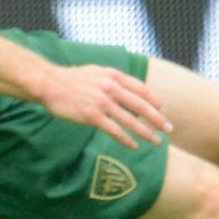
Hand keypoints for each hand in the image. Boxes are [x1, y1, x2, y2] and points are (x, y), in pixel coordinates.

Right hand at [39, 60, 170, 148]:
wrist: (49, 83)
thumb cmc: (71, 79)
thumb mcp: (96, 72)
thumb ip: (113, 80)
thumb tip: (129, 91)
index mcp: (113, 76)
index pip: (141, 89)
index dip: (155, 101)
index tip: (164, 111)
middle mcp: (110, 88)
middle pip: (140, 106)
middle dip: (157, 119)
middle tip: (169, 129)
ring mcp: (101, 102)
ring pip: (130, 120)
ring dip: (146, 132)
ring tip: (157, 141)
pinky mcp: (92, 115)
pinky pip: (113, 130)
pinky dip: (126, 139)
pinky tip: (134, 146)